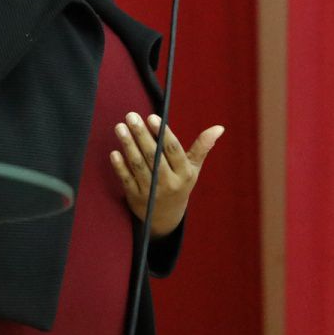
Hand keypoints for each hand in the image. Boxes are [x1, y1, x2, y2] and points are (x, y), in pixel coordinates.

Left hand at [110, 112, 222, 237]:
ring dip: (128, 145)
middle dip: (141, 135)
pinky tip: (114, 152)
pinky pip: (127, 180)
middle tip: (131, 116)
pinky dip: (120, 166)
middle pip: (153, 156)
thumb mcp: (193, 169)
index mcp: (184, 173)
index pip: (173, 150)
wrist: (166, 218)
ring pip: (139, 165)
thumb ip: (202, 147)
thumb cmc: (180, 184)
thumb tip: (219, 128)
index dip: (163, 133)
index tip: (152, 117)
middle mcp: (168, 183)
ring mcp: (151, 191)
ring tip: (120, 127)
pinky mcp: (136, 198)